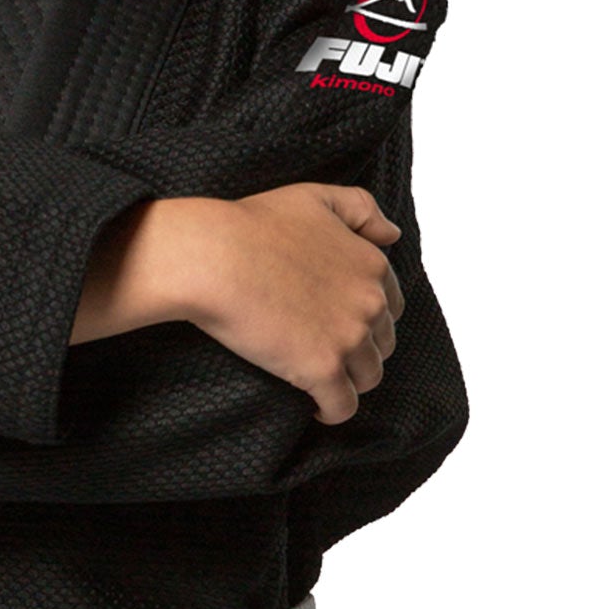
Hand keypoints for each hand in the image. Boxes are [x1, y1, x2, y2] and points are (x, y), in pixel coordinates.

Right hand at [183, 184, 405, 424]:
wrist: (215, 258)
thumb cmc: (254, 224)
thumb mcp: (315, 196)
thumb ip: (362, 208)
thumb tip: (393, 234)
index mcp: (372, 264)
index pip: (391, 306)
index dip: (367, 318)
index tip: (339, 323)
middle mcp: (370, 303)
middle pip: (383, 344)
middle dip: (360, 350)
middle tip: (325, 351)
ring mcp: (349, 338)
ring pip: (368, 378)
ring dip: (348, 382)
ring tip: (321, 380)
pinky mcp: (322, 369)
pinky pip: (343, 406)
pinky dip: (332, 411)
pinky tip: (316, 408)